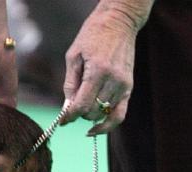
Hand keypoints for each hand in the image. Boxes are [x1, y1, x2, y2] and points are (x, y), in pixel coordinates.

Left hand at [61, 7, 142, 135]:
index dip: (69, 116)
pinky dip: (108, 124)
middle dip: (80, 112)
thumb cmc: (93, 35)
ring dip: (91, 115)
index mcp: (97, 71)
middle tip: (72, 105)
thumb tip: (68, 106)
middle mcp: (113, 81)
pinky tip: (97, 128)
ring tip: (84, 106)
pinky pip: (120, 114)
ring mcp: (124, 85)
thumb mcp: (74, 55)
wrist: (119, 22)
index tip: (62, 122)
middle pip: (93, 112)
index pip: (82, 105)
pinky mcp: (129, 88)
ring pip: (104, 114)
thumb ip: (70, 83)